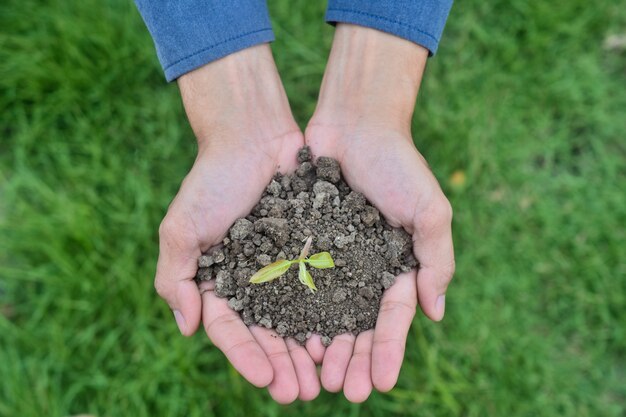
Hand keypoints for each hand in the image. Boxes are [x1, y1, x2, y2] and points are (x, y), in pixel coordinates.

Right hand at [154, 45, 319, 402]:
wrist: (253, 135)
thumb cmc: (212, 180)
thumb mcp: (181, 228)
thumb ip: (174, 278)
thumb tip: (187, 327)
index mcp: (222, 282)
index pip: (232, 330)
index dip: (246, 357)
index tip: (265, 379)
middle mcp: (256, 282)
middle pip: (269, 334)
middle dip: (284, 365)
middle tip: (301, 393)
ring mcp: (287, 268)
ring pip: (301, 318)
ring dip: (311, 350)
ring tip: (326, 377)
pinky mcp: (315, 250)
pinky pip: (327, 286)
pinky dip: (334, 312)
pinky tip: (347, 335)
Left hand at [304, 24, 454, 400]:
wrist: (354, 123)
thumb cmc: (398, 164)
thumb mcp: (429, 210)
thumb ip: (436, 259)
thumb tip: (435, 313)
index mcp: (395, 266)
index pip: (393, 319)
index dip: (388, 352)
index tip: (382, 383)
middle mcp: (362, 269)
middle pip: (356, 326)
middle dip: (352, 360)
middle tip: (343, 390)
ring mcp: (330, 259)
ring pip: (323, 313)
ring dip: (320, 346)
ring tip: (312, 375)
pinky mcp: (301, 244)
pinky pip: (293, 283)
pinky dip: (290, 311)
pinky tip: (284, 337)